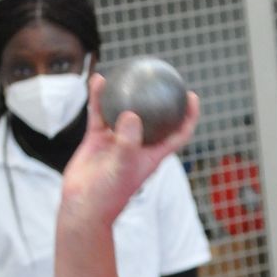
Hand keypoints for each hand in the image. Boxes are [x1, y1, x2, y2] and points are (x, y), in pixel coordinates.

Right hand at [60, 74, 198, 228]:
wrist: (83, 205)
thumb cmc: (109, 193)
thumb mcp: (123, 167)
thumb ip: (128, 141)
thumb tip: (132, 114)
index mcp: (153, 155)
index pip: (179, 133)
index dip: (189, 116)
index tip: (193, 97)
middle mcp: (138, 145)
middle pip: (155, 118)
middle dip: (161, 100)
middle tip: (162, 76)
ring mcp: (117, 141)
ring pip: (124, 111)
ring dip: (127, 93)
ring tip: (129, 72)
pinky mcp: (97, 139)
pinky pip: (100, 113)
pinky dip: (99, 97)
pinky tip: (99, 80)